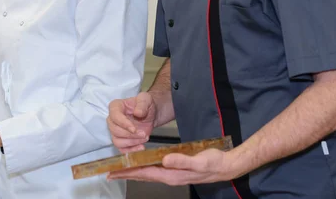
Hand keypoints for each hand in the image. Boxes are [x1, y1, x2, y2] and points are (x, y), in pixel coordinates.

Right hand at [107, 92, 156, 152]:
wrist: (151, 114)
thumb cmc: (146, 105)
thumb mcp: (146, 99)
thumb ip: (142, 104)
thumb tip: (137, 113)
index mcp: (115, 107)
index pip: (114, 116)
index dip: (123, 124)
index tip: (134, 129)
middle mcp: (112, 119)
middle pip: (115, 130)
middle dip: (130, 135)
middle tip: (144, 134)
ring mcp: (115, 131)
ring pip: (117, 141)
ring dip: (132, 142)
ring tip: (145, 138)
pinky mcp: (121, 140)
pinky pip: (121, 149)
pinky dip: (131, 150)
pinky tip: (141, 146)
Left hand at [108, 148, 241, 185]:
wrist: (226, 166)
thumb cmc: (213, 163)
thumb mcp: (199, 161)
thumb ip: (182, 161)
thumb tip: (165, 160)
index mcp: (171, 174)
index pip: (145, 173)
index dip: (129, 172)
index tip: (114, 172)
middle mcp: (169, 176)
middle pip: (143, 175)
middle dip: (126, 173)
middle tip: (109, 172)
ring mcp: (172, 173)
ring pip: (148, 172)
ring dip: (134, 170)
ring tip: (120, 169)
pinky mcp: (175, 168)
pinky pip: (155, 168)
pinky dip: (145, 166)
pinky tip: (141, 163)